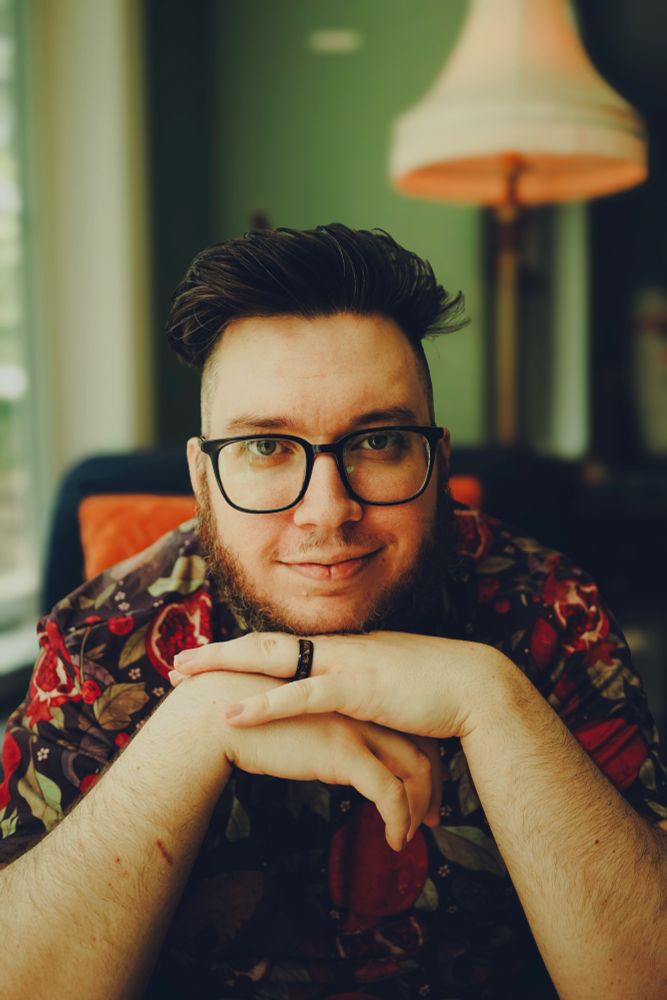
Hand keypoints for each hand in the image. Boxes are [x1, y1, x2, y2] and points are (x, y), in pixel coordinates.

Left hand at [171, 631, 504, 740]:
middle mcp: (337, 648)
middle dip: (218, 651)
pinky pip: (298, 696)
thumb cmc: (437, 690)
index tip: (213, 657)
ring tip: (183, 674)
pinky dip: (261, 704)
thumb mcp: (391, 684)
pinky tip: (231, 714)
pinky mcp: (355, 689)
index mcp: (344, 648)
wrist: (475, 685)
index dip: (245, 650)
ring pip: (270, 659)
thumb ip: (364, 689)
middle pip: (265, 643)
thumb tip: (349, 703)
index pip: (285, 646)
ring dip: (223, 665)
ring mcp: (344, 664)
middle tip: (178, 662)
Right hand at [176, 669, 443, 850]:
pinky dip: (399, 820)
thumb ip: (324, 735)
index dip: (422, 760)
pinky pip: (388, 792)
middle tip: (434, 820)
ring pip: (413, 770)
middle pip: (420, 747)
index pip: (406, 728)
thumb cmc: (247, 722)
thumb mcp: (298, 723)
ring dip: (418, 809)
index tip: (425, 792)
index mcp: (353, 698)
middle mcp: (361, 708)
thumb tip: (336, 762)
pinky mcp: (342, 751)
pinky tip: (394, 840)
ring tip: (411, 836)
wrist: (215, 717)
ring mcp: (355, 727)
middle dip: (433, 787)